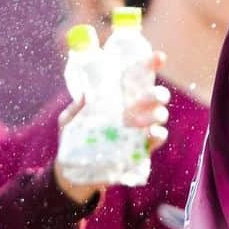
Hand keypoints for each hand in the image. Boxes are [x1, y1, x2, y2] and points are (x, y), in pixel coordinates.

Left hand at [54, 55, 169, 204]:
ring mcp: (141, 128)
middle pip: (154, 96)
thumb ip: (77, 107)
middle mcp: (134, 110)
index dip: (150, 65)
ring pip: (159, 116)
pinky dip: (158, 134)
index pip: (137, 77)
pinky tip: (153, 133)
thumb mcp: (69, 119)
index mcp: (118, 97)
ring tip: (145, 119)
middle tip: (151, 95)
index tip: (158, 57)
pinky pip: (158, 138)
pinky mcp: (143, 148)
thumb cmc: (74, 139)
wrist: (75, 171)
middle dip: (158, 94)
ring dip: (156, 114)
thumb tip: (86, 93)